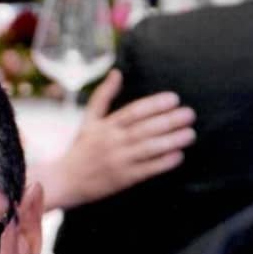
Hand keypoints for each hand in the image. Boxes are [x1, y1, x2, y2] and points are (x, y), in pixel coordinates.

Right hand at [35, 69, 195, 209]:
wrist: (63, 182)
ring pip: (147, 148)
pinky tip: (177, 156)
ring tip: (189, 134)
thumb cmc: (79, 150)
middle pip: (144, 129)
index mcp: (105, 127)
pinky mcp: (121, 180)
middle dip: (168, 121)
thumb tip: (117, 72)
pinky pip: (145, 170)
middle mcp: (112, 142)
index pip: (133, 112)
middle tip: (189, 114)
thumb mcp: (88, 121)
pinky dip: (162, 163)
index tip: (174, 99)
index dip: (154, 105)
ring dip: (170, 141)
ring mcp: (117, 161)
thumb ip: (103, 96)